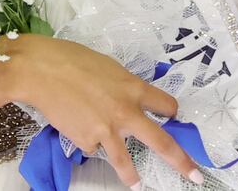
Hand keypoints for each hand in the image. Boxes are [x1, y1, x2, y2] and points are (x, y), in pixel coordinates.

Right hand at [9, 34, 203, 187]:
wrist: (41, 71)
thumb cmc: (72, 59)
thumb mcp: (108, 68)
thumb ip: (122, 87)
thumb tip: (127, 99)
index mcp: (134, 88)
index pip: (166, 105)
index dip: (170, 111)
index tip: (172, 116)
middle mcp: (126, 113)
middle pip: (162, 142)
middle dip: (181, 162)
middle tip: (196, 176)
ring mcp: (106, 131)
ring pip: (125, 161)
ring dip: (133, 178)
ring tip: (138, 187)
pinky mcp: (85, 141)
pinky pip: (92, 146)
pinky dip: (88, 140)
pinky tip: (75, 125)